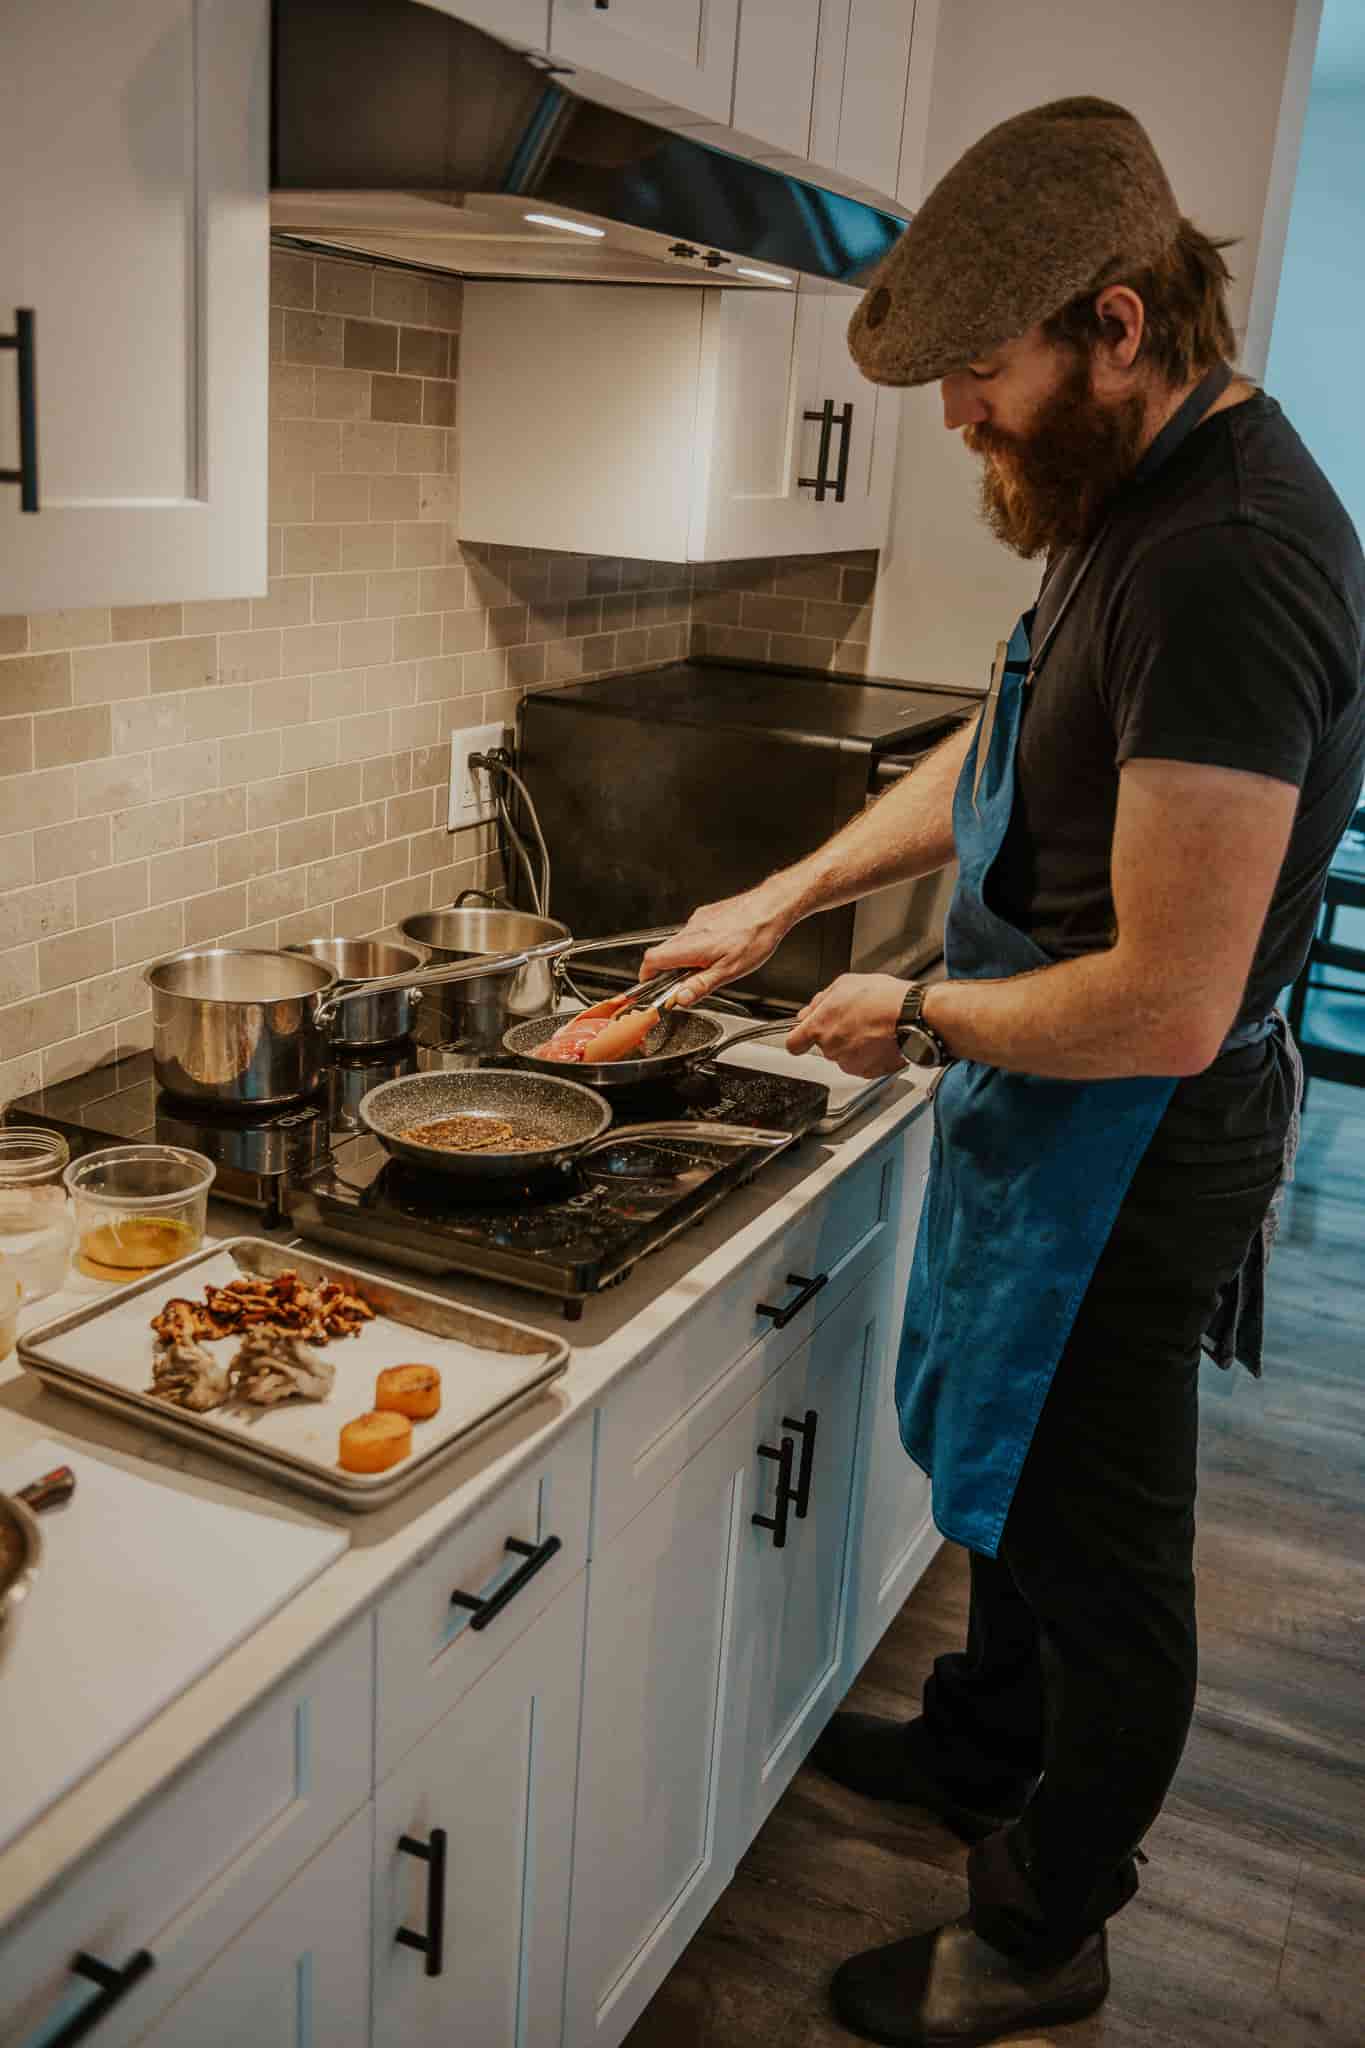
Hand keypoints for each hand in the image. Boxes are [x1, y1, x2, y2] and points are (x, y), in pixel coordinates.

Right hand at [640, 885, 795, 1008]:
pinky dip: (696, 945)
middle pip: (662, 952)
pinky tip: (718, 950)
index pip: (652, 960)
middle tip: (683, 983)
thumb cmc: (755, 937)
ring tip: (707, 967)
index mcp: (691, 946)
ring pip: (678, 943)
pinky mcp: (707, 914)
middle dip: (667, 970)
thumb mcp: (730, 971)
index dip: (647, 975)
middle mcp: (690, 930)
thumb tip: (680, 998)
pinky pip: (692, 933)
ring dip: (684, 958)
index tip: (651, 985)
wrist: (771, 907)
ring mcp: (698, 920)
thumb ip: (701, 985)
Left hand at [786, 974, 906, 1078]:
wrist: (911, 1015)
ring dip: (853, 1045)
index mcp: (819, 1028)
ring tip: (870, 1028)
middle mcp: (831, 1049)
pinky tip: (880, 1039)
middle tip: (854, 1019)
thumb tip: (808, 1010)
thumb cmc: (881, 998)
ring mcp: (849, 1062)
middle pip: (824, 1047)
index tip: (804, 1036)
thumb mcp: (844, 984)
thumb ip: (820, 1001)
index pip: (793, 1044)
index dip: (798, 1039)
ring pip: (844, 1056)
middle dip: (835, 1035)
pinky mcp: (868, 1071)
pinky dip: (869, 1055)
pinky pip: (863, 1064)